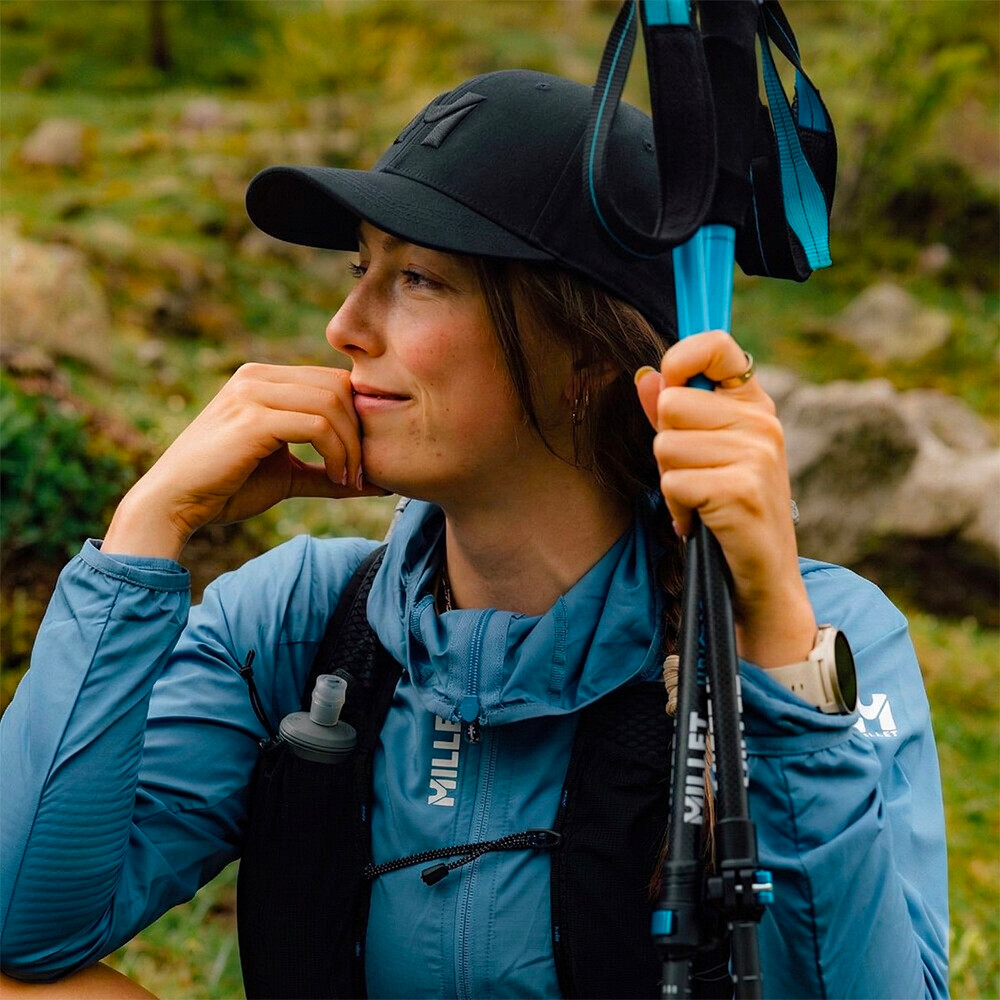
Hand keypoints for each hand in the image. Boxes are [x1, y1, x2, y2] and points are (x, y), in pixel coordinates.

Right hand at [104, 364, 385, 560]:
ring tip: (348, 480)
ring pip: (333, 403)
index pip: (332, 381)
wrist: (174, 505)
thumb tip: (381, 481)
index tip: (361, 461)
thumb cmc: (227, 489)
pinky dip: (338, 454)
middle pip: (339, 386)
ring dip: (351, 447)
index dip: (357, 418)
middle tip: (360, 473)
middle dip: (359, 431)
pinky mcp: (252, 419)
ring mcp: (252, 393)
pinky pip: (318, 426)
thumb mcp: (288, 474)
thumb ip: (328, 470)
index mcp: (263, 379)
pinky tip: (338, 480)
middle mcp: (257, 376)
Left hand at [634, 331, 815, 666]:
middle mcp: (762, 423)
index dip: (680, 361)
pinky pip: (672, 483)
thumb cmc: (728, 514)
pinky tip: (697, 522)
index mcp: (754, 405)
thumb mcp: (705, 455)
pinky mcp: (742, 490)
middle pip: (670, 404)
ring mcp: (756, 455)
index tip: (673, 391)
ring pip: (665, 445)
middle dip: (665, 446)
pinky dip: (675, 509)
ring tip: (698, 502)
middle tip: (693, 476)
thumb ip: (675, 414)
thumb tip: (646, 376)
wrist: (763, 581)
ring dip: (670, 481)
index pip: (715, 345)